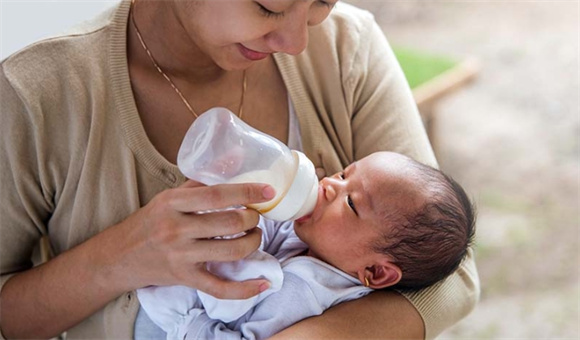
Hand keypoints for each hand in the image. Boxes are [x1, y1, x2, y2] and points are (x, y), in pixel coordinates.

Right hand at [113, 180, 274, 298]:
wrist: (119, 256)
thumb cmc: (151, 221)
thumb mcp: (171, 195)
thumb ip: (203, 178)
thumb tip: (236, 154)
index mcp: (172, 203)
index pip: (217, 195)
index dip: (247, 191)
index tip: (268, 190)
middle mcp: (176, 229)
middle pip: (230, 223)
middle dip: (252, 218)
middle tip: (255, 215)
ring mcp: (180, 256)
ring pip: (231, 252)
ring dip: (253, 242)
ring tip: (254, 235)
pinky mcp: (185, 278)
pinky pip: (220, 288)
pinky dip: (245, 289)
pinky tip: (263, 282)